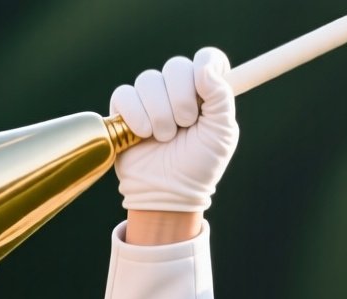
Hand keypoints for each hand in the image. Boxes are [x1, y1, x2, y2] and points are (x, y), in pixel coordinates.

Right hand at [110, 48, 238, 212]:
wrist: (168, 192)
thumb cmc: (199, 166)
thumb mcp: (221, 133)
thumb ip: (221, 96)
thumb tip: (205, 66)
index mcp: (206, 93)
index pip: (208, 59)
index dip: (207, 65)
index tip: (205, 89)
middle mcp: (178, 90)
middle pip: (177, 66)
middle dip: (181, 99)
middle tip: (185, 126)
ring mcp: (150, 97)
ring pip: (149, 80)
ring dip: (160, 114)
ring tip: (164, 138)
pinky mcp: (124, 107)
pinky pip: (125, 94)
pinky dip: (136, 116)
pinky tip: (142, 135)